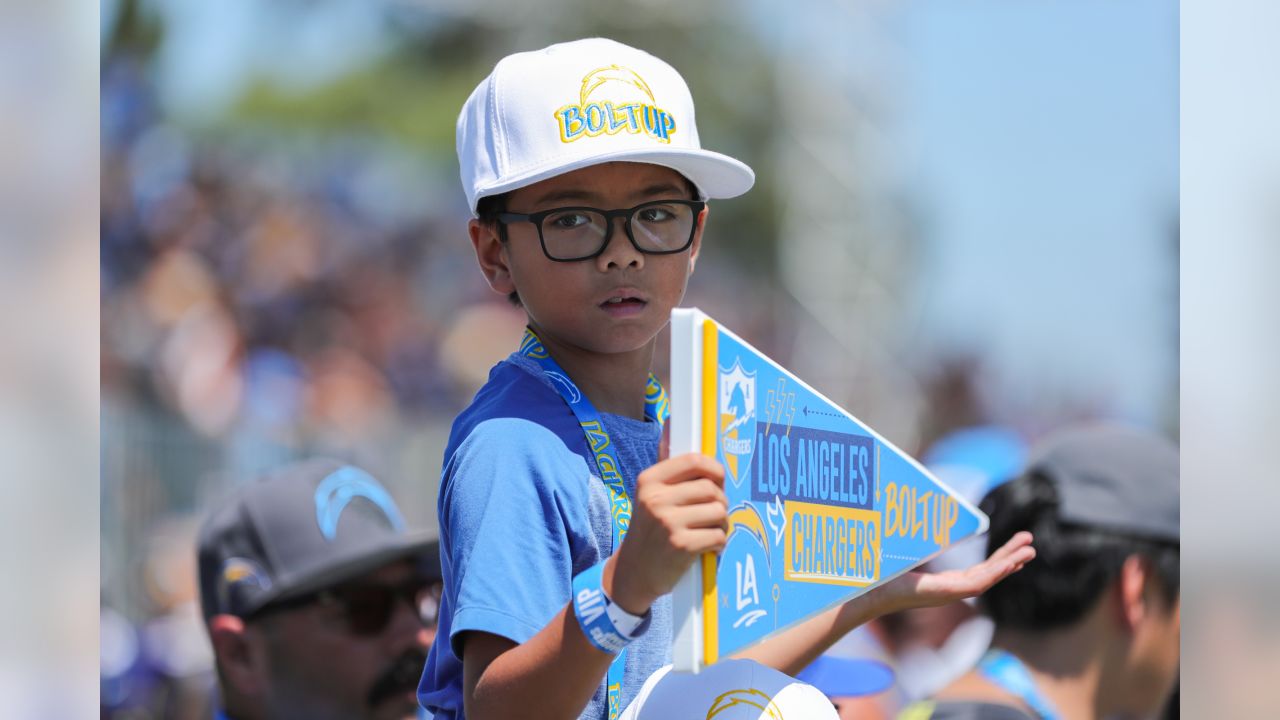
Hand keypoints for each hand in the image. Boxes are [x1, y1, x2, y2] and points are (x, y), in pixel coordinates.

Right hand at [606, 422, 727, 614]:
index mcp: (650, 480)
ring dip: (721, 525)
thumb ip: (665, 464)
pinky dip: (718, 544)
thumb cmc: (648, 531)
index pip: (696, 461)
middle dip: (720, 504)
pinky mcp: (680, 545)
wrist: (633, 574)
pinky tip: (706, 549)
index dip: (716, 471)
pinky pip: (718, 536)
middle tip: (712, 516)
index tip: (717, 483)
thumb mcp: (649, 495)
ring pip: (719, 512)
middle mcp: (656, 498)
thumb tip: (671, 421)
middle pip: (712, 489)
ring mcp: (668, 522)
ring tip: (708, 532)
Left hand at [864, 531, 1035, 614]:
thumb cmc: (881, 575)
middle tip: (1031, 545)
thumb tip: (917, 516)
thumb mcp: (906, 554)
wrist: (866, 590)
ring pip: (989, 579)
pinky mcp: (944, 592)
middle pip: (989, 575)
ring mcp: (949, 593)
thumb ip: (919, 542)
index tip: (1015, 549)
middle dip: (1011, 559)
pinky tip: (1010, 563)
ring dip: (1010, 564)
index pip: (979, 573)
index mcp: (943, 585)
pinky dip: (995, 572)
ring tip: (1030, 551)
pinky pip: (977, 583)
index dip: (999, 561)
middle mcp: (950, 591)